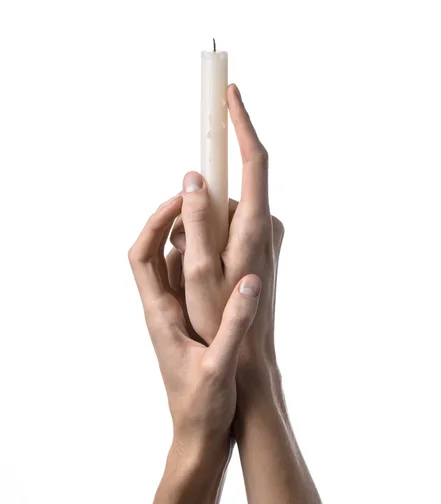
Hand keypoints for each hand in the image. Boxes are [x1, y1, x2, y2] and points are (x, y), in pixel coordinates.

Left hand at [128, 194, 261, 449]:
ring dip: (187, 238)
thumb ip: (234, 325)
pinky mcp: (189, 327)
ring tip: (216, 218)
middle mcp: (161, 310)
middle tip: (201, 198)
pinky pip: (188, 284)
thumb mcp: (220, 367)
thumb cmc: (203, 407)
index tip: (181, 199)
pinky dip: (202, 262)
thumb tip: (250, 282)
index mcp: (160, 316)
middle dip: (171, 220)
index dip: (155, 222)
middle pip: (153, 252)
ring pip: (171, 266)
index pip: (143, 255)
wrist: (197, 436)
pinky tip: (228, 257)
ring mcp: (174, 318)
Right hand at [170, 84, 283, 374]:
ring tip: (194, 274)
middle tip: (184, 248)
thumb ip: (198, 221)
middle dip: (197, 206)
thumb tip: (193, 177)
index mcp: (256, 226)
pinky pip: (227, 229)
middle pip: (227, 191)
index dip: (241, 122)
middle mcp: (267, 224)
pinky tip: (204, 276)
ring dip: (199, 230)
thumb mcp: (200, 272)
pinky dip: (209, 240)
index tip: (229, 92)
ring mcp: (266, 236)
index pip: (254, 159)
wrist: (253, 358)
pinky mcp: (260, 247)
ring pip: (223, 213)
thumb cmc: (223, 320)